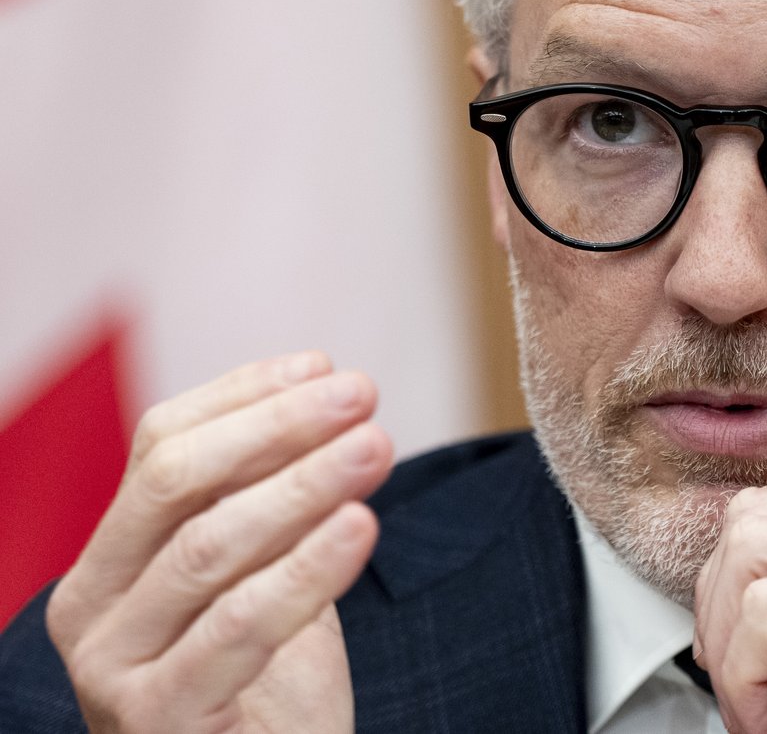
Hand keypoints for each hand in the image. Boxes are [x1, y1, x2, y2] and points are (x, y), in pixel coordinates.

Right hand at [44, 352, 393, 733]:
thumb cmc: (266, 686)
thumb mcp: (264, 576)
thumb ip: (272, 500)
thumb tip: (323, 389)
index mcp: (110, 558)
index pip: (161, 445)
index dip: (245, 396)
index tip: (326, 366)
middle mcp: (91, 607)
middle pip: (177, 483)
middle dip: (277, 428)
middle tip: (361, 395)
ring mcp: (113, 667)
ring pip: (208, 548)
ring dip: (303, 486)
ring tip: (376, 447)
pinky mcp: (158, 719)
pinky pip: (238, 626)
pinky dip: (305, 571)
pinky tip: (361, 527)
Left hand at [693, 485, 766, 733]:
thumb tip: (717, 568)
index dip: (731, 588)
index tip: (738, 663)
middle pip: (756, 518)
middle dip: (720, 609)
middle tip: (741, 688)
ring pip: (750, 547)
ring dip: (728, 643)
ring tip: (757, 707)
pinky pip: (765, 611)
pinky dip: (743, 677)